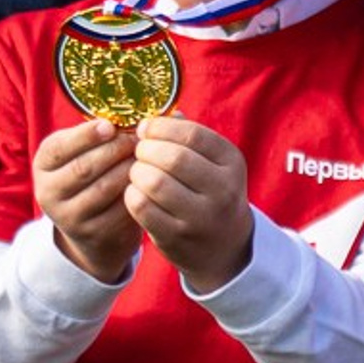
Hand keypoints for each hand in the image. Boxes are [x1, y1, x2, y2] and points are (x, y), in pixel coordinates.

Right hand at [34, 117, 141, 283]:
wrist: (94, 228)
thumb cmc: (96, 175)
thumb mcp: (87, 152)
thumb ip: (106, 131)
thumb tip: (154, 110)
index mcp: (44, 164)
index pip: (59, 147)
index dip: (85, 136)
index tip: (110, 125)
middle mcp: (48, 191)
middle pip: (83, 167)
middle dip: (114, 150)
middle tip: (139, 140)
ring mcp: (68, 216)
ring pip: (103, 188)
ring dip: (129, 169)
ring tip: (148, 157)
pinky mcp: (92, 234)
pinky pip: (119, 209)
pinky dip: (136, 192)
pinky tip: (149, 182)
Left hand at [123, 115, 252, 296]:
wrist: (225, 247)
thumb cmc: (211, 193)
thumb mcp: (212, 162)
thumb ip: (187, 136)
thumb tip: (153, 115)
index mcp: (231, 162)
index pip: (192, 134)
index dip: (161, 128)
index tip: (146, 129)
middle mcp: (222, 190)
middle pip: (172, 158)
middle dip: (146, 150)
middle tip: (139, 151)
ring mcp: (201, 217)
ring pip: (154, 182)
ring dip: (137, 172)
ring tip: (137, 172)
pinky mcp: (177, 237)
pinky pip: (142, 207)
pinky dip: (132, 194)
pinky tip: (136, 192)